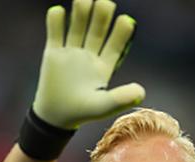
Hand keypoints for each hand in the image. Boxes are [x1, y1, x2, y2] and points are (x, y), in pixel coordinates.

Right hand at [32, 0, 145, 128]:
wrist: (55, 117)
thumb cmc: (82, 112)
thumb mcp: (103, 107)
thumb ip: (121, 98)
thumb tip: (141, 91)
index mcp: (104, 66)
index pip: (115, 46)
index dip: (121, 33)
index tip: (127, 21)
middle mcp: (90, 55)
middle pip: (97, 31)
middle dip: (101, 16)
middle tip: (106, 3)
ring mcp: (72, 53)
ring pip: (78, 27)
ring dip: (81, 13)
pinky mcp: (53, 53)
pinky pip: (55, 34)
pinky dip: (56, 22)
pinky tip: (58, 11)